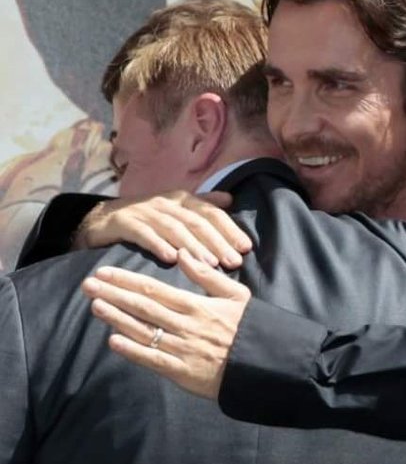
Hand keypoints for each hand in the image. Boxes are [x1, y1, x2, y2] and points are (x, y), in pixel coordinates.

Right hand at [74, 190, 251, 268]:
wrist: (100, 219)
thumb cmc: (146, 218)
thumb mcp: (176, 208)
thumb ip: (202, 204)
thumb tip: (230, 199)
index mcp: (181, 199)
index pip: (211, 212)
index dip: (230, 229)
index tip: (246, 248)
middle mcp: (166, 202)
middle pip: (197, 221)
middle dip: (217, 242)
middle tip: (233, 262)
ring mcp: (145, 211)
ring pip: (175, 228)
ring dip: (194, 246)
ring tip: (209, 264)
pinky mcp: (125, 222)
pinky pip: (145, 234)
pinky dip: (159, 245)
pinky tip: (172, 259)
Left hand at [81, 249, 251, 398]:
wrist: (264, 364)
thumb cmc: (251, 326)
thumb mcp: (237, 294)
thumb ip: (208, 276)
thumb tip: (184, 254)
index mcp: (197, 305)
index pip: (154, 289)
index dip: (126, 280)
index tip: (105, 272)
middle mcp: (185, 325)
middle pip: (142, 307)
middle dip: (113, 294)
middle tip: (88, 285)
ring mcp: (182, 349)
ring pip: (143, 331)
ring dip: (116, 318)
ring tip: (95, 306)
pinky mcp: (182, 372)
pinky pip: (153, 359)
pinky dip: (132, 350)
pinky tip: (113, 341)